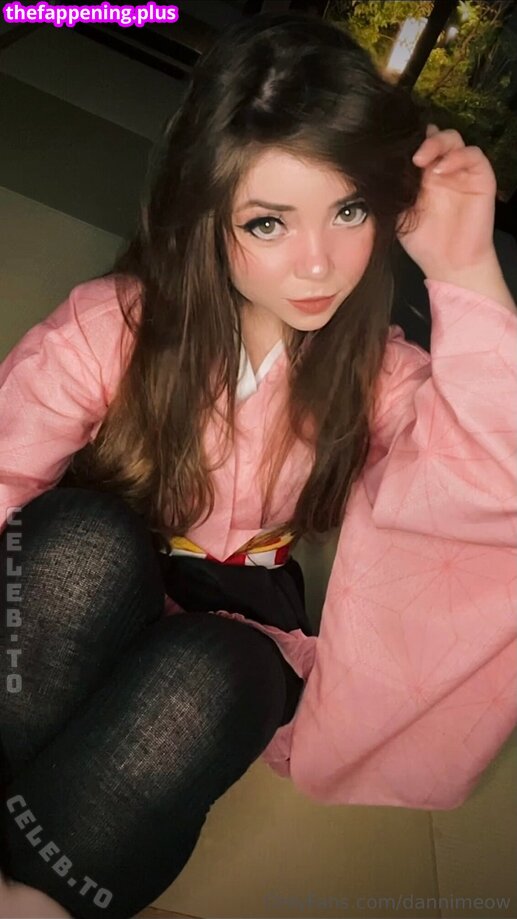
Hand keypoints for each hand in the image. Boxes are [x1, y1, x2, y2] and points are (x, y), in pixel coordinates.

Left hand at [396, 124, 497, 277]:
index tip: (392, 150)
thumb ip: (393, 190)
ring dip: (437, 143)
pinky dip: (457, 157)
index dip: (406, 144)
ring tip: (421, 160)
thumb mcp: (399, 213)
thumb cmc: (424, 242)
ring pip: (453, 139)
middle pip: (435, 136)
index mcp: (421, 176)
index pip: (416, 147)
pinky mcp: (481, 177)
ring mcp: (461, 172)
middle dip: (421, 140)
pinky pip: (473, 155)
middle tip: (410, 156)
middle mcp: (442, 170)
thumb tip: (378, 170)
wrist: (449, 264)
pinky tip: (440, 170)